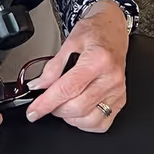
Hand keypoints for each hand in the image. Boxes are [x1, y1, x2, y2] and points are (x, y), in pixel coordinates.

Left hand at [24, 0, 129, 131]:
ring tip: (64, 104)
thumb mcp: (69, 42)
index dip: (46, 103)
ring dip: (70, 118)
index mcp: (97, 60)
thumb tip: (38, 86)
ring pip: (90, 120)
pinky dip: (85, 123)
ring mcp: (118, 91)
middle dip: (56, 109)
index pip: (67, 89)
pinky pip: (102, 123)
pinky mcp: (121, 100)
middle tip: (48, 102)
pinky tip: (78, 111)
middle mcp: (110, 78)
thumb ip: (53, 67)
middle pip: (78, 107)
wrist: (113, 30)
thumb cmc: (94, 33)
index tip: (33, 112)